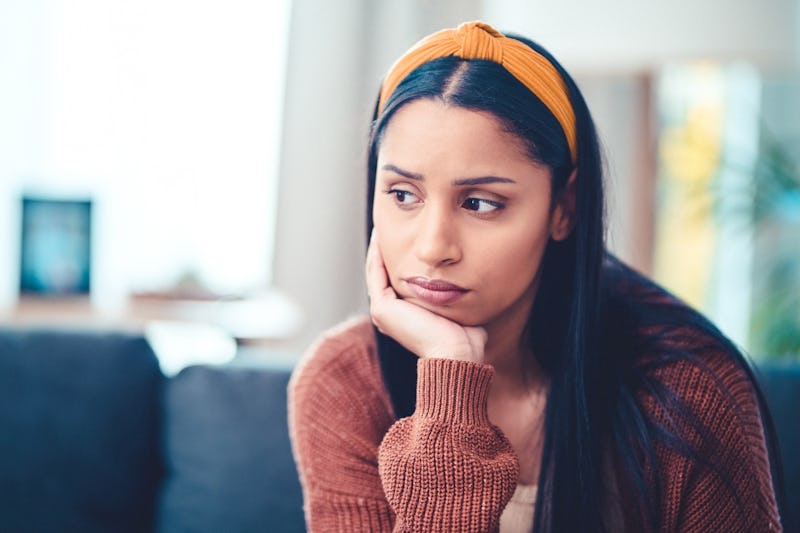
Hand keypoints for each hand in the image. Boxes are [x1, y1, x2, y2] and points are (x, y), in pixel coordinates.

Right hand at [366, 231, 486, 362]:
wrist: (457, 354)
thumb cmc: (466, 338)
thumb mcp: (459, 308)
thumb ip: (456, 295)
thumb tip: (469, 282)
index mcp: (404, 316)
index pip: (397, 280)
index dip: (401, 256)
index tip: (409, 233)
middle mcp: (389, 314)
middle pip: (385, 272)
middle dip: (388, 247)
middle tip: (390, 222)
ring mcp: (382, 312)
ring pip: (377, 269)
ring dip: (379, 246)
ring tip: (383, 221)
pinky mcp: (382, 308)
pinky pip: (376, 271)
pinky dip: (377, 251)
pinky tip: (382, 233)